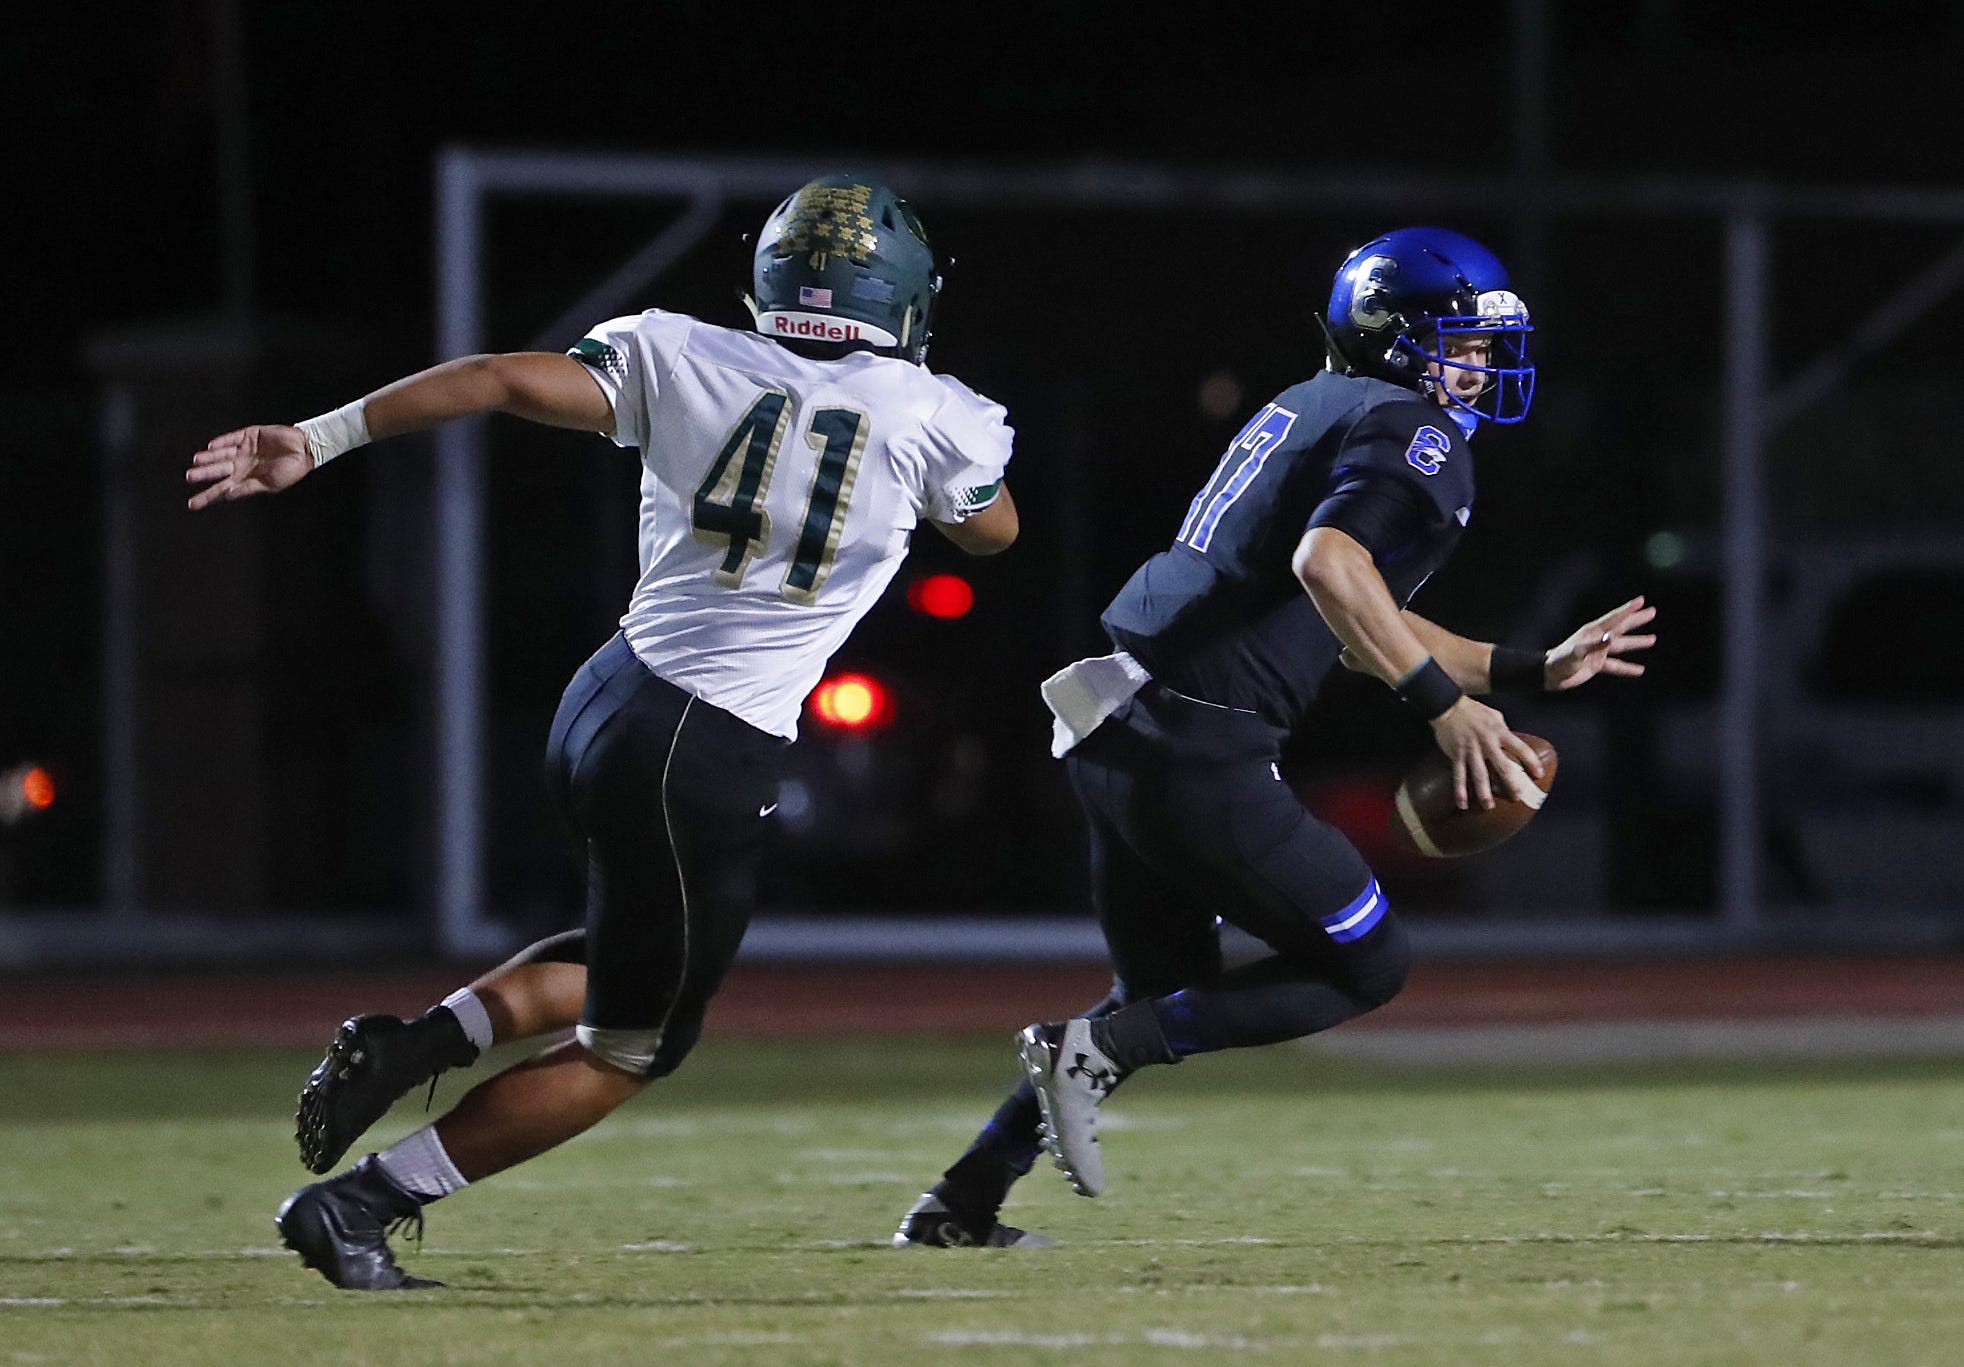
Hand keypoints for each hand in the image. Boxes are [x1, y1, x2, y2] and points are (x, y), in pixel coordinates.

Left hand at [185, 425, 312, 510]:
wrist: (304, 449)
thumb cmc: (291, 470)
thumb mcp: (269, 485)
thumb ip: (247, 488)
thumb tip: (227, 494)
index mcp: (246, 479)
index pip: (222, 489)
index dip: (207, 496)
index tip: (192, 505)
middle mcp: (242, 465)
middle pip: (218, 470)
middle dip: (204, 474)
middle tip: (190, 476)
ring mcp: (244, 450)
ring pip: (221, 454)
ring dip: (209, 457)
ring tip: (197, 460)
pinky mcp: (249, 435)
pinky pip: (232, 438)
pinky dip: (222, 442)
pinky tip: (212, 446)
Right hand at [1428, 697, 1544, 809]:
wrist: (1447, 706)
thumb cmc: (1473, 710)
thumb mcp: (1494, 715)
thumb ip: (1503, 730)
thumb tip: (1511, 743)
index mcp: (1499, 732)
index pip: (1520, 748)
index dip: (1531, 761)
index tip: (1539, 774)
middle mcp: (1487, 743)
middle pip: (1502, 766)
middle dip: (1511, 783)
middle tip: (1517, 797)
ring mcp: (1471, 750)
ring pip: (1479, 775)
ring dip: (1485, 792)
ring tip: (1489, 806)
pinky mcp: (1456, 755)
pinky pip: (1459, 775)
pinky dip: (1460, 790)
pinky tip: (1462, 803)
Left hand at [1544, 595, 1656, 690]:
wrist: (1550, 675)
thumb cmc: (1559, 661)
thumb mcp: (1576, 652)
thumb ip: (1593, 645)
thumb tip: (1611, 638)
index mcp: (1592, 632)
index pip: (1614, 618)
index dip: (1628, 609)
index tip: (1641, 601)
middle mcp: (1598, 639)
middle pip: (1621, 627)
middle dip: (1636, 619)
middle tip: (1652, 611)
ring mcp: (1598, 652)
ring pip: (1622, 645)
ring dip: (1637, 642)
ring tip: (1652, 639)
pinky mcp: (1597, 665)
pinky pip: (1616, 666)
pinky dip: (1628, 668)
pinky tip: (1640, 670)